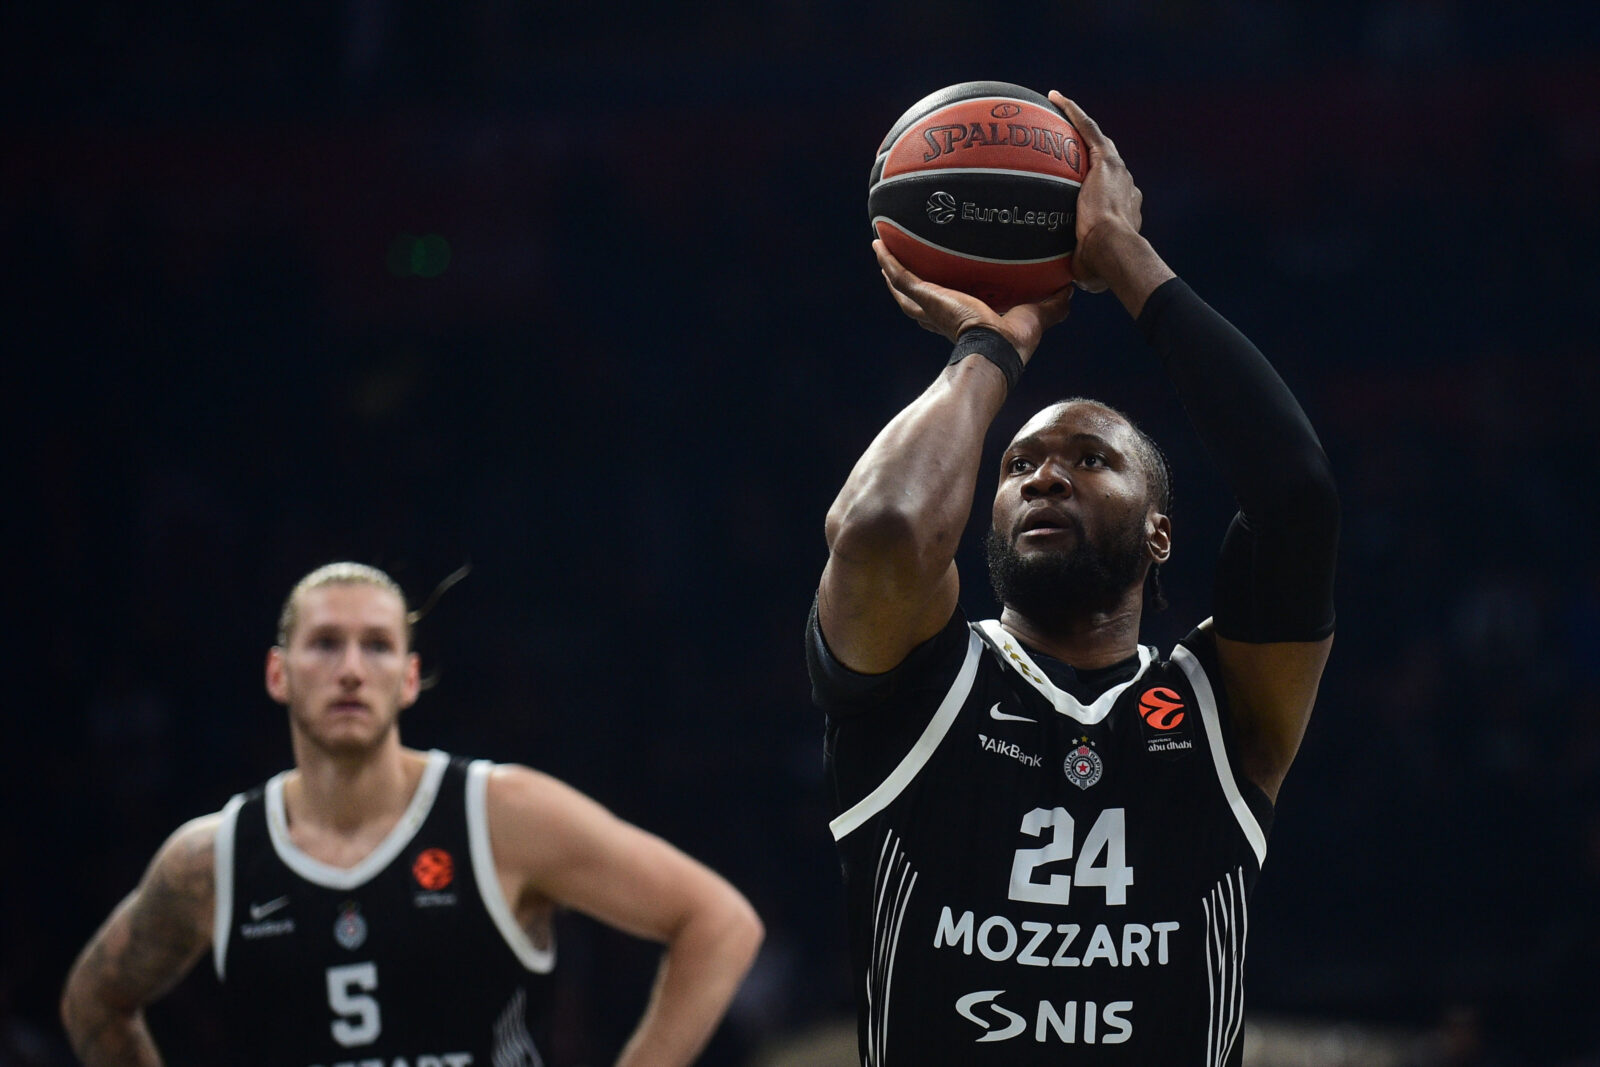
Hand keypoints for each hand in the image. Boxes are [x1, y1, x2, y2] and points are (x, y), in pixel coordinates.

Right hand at [873, 240, 1071, 362]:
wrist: (997, 350)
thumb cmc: (1014, 344)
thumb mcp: (1037, 315)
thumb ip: (1053, 304)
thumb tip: (1070, 289)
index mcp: (965, 321)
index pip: (948, 308)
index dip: (942, 295)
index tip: (941, 284)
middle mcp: (941, 316)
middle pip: (916, 299)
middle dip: (907, 284)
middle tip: (900, 265)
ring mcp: (930, 307)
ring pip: (902, 286)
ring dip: (890, 269)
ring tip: (882, 249)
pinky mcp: (925, 297)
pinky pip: (901, 275)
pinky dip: (888, 260)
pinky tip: (879, 242)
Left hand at [1049, 92, 1142, 293]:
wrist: (1113, 251)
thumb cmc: (1101, 268)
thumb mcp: (1085, 270)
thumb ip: (1074, 269)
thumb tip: (1058, 286)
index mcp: (1125, 213)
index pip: (1111, 198)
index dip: (1098, 193)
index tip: (1084, 196)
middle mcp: (1127, 188)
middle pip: (1107, 168)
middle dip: (1093, 160)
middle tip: (1072, 154)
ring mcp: (1118, 172)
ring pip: (1098, 142)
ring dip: (1080, 125)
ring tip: (1058, 110)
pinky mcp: (1106, 161)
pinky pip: (1087, 129)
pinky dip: (1073, 113)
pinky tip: (1054, 98)